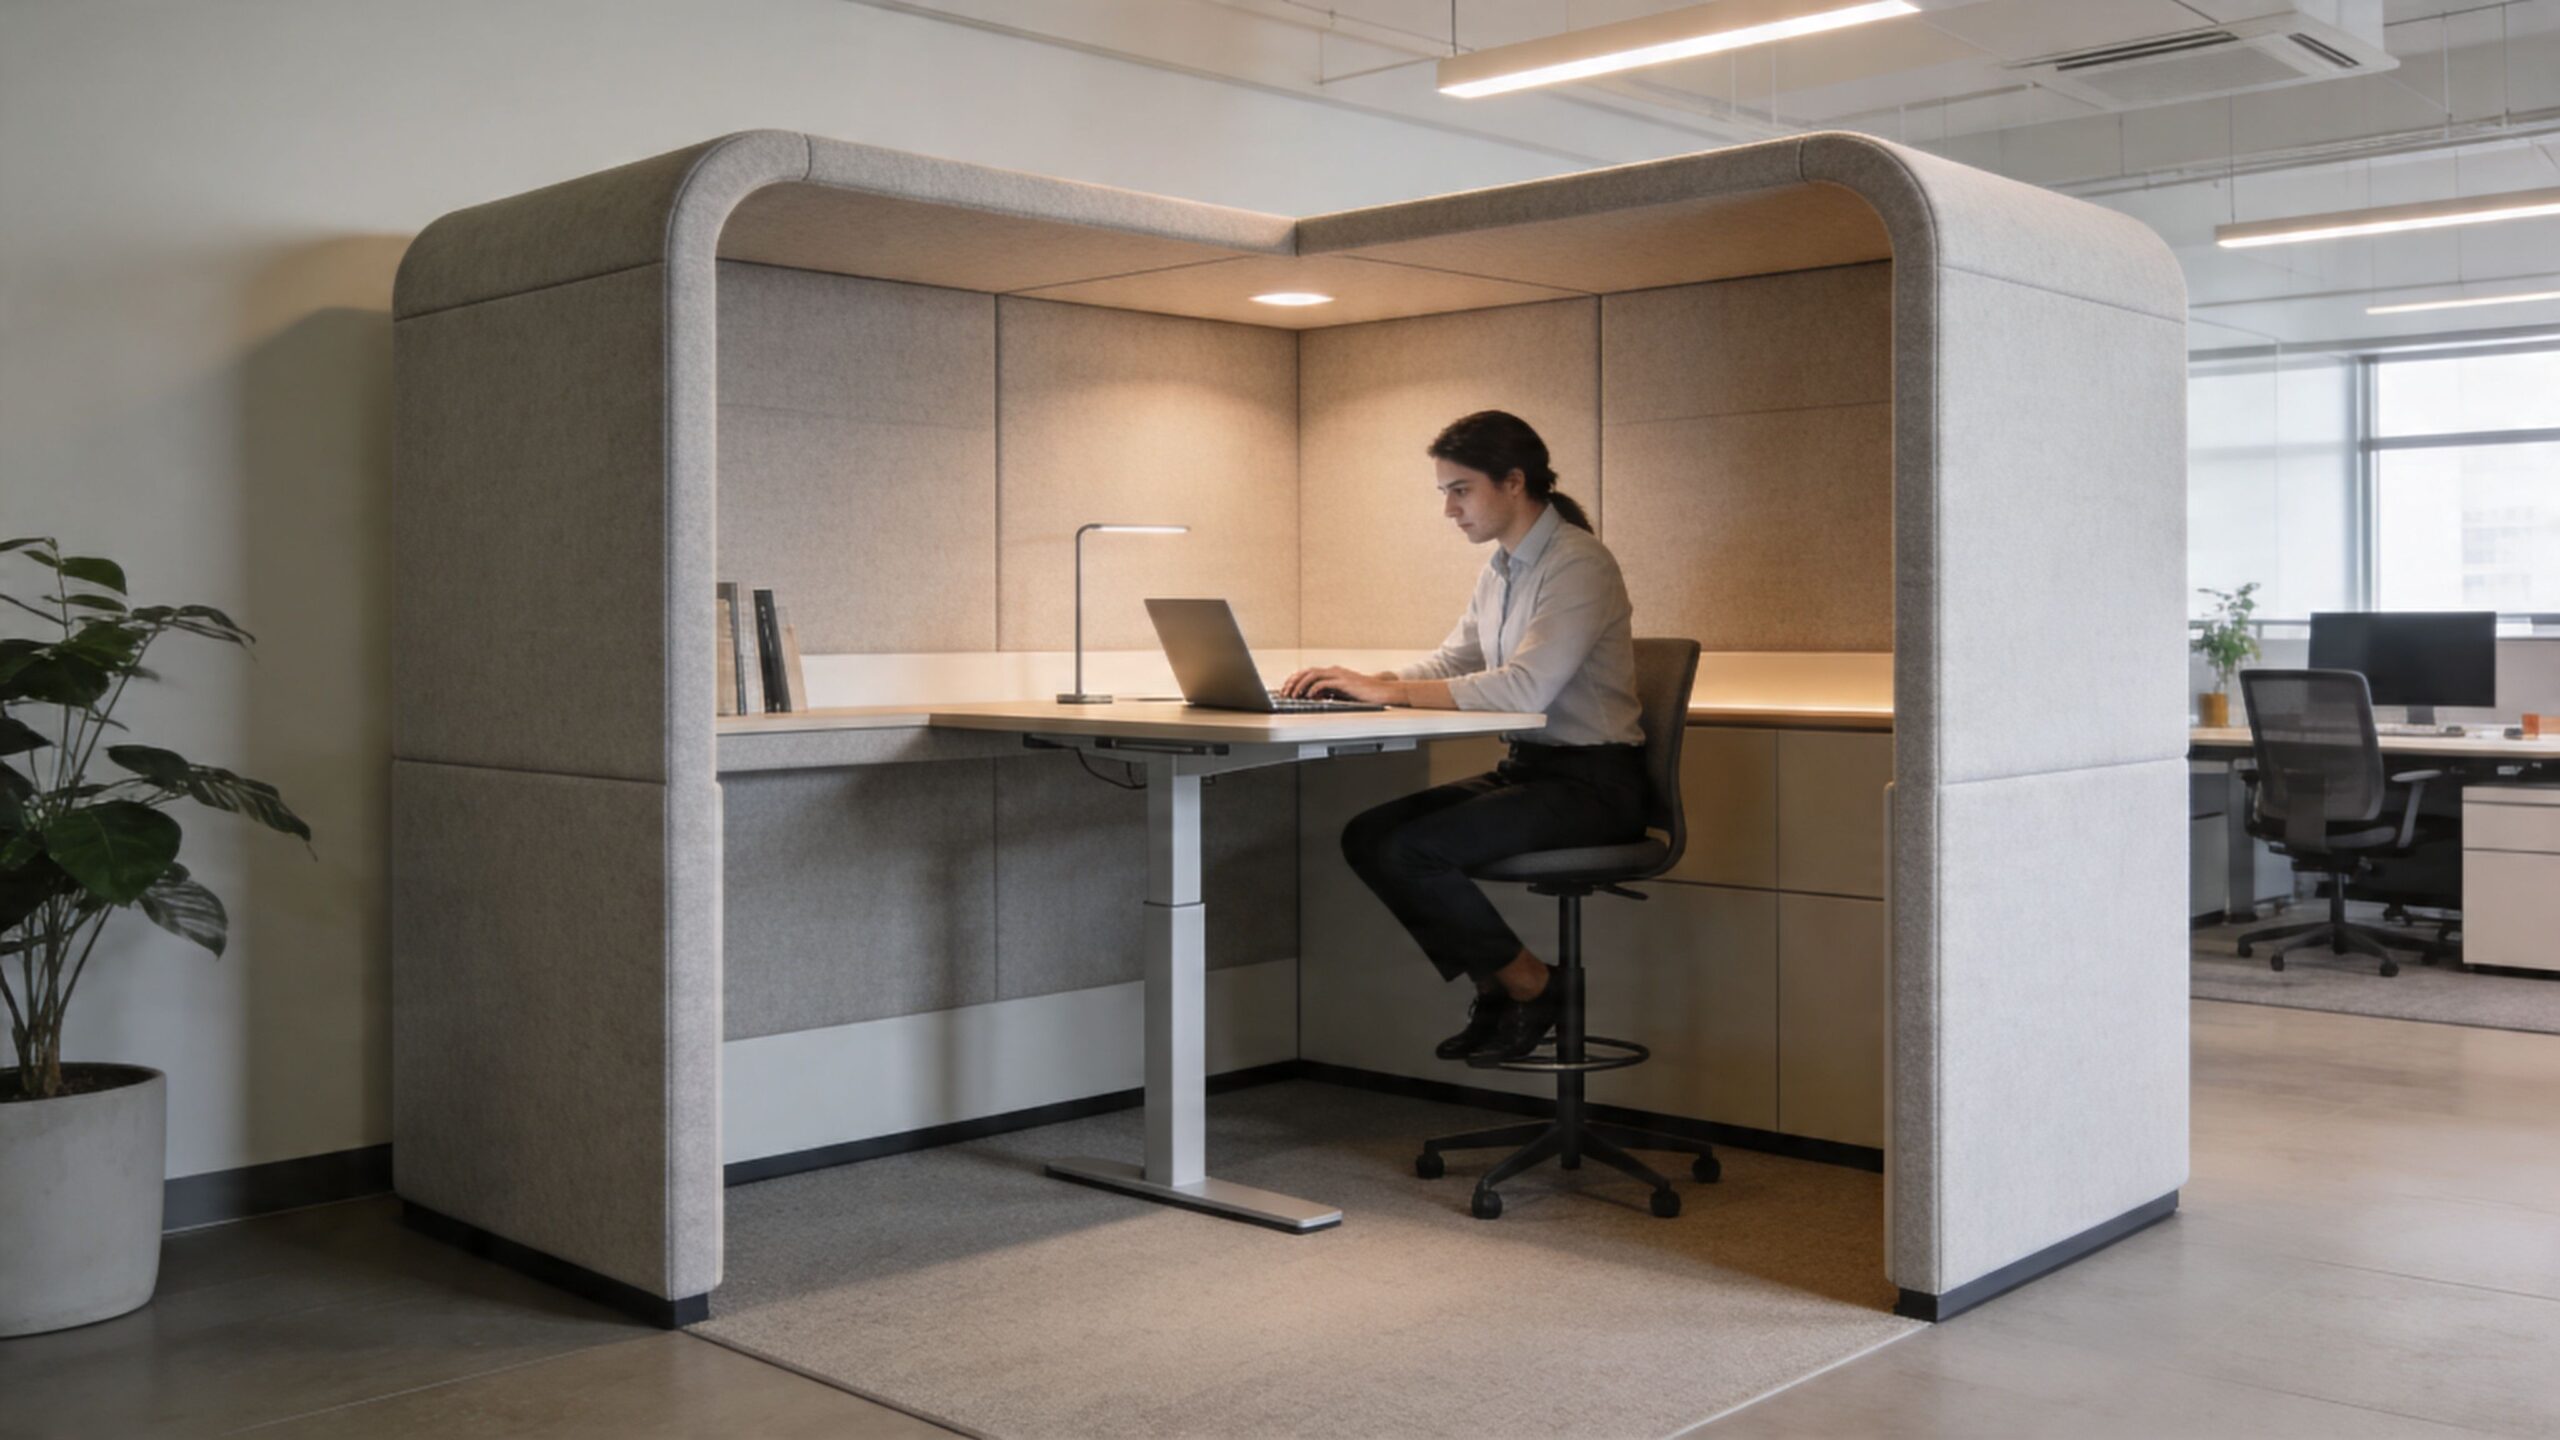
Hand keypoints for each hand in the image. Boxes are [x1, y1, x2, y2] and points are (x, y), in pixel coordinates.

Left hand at [1279, 665, 1395, 703]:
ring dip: (1300, 684)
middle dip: (1293, 681)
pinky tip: (1309, 696)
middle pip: (1307, 671)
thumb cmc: (1365, 694)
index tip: (1286, 689)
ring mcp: (1340, 675)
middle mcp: (1335, 671)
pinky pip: (1325, 683)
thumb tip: (1312, 696)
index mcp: (1333, 673)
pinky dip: (1314, 689)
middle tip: (1285, 692)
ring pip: (1313, 675)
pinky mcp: (1345, 682)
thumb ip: (1328, 692)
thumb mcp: (1342, 693)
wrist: (1383, 692)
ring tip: (1293, 694)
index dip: (1295, 680)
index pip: (1309, 672)